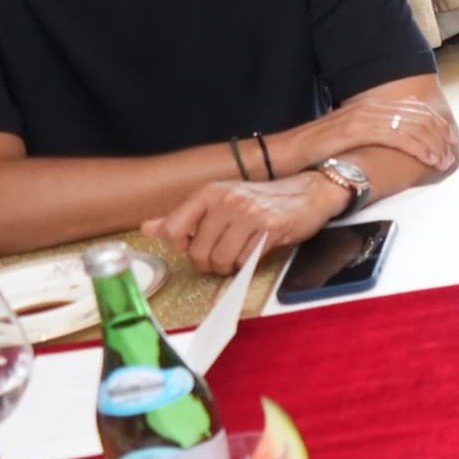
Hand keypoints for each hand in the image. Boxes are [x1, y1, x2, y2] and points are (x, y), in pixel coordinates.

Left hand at [152, 173, 341, 274]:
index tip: (193, 246)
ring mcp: (249, 213)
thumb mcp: (220, 202)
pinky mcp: (270, 227)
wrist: (310, 192)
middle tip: (221, 257)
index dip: (180, 247)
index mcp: (209, 192)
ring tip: (237, 257)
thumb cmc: (263, 200)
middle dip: (208, 263)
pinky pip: (246, 259)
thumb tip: (148, 228)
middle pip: (198, 251)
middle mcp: (227, 200)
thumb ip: (184, 217)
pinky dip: (247, 264)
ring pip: (221, 259)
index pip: (174, 229)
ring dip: (228, 266)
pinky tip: (253, 253)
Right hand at [281, 94, 458, 174]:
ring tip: (445, 160)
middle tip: (451, 154)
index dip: (434, 126)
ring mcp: (364, 117)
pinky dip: (419, 149)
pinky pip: (398, 138)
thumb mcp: (348, 139)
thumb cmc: (315, 151)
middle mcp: (369, 107)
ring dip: (433, 145)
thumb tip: (389, 146)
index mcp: (369, 107)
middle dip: (439, 136)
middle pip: (417, 117)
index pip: (412, 111)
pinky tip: (430, 160)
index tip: (447, 141)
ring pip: (412, 127)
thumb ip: (370, 136)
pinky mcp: (358, 130)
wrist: (286, 153)